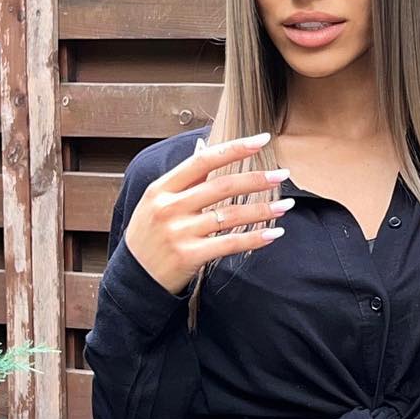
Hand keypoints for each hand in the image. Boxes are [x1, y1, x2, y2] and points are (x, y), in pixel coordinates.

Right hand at [123, 131, 293, 295]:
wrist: (133, 278)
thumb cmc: (149, 235)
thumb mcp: (156, 201)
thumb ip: (184, 178)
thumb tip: (206, 146)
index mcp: (161, 188)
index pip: (203, 160)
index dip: (234, 148)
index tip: (261, 140)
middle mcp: (169, 208)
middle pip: (221, 186)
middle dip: (257, 179)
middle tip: (282, 175)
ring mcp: (178, 233)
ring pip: (230, 216)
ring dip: (262, 210)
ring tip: (286, 206)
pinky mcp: (188, 256)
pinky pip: (229, 243)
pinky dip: (255, 238)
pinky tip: (274, 234)